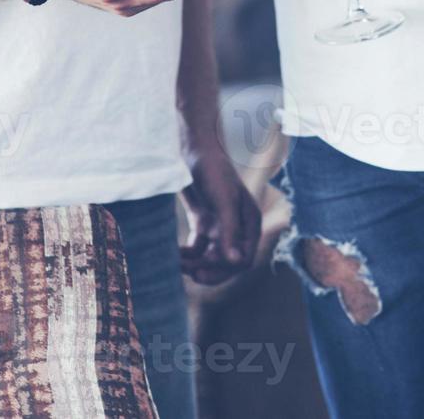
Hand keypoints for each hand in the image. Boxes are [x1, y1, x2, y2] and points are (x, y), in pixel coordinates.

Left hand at [180, 148, 261, 285]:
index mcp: (250, 223)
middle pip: (227, 262)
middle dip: (209, 270)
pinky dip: (187, 254)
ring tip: (177, 263)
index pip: (243, 259)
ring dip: (196, 264)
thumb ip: (231, 231)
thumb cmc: (214, 171)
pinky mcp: (204, 223)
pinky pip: (198, 248)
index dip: (224, 270)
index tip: (201, 272)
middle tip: (189, 274)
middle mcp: (237, 227)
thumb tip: (236, 263)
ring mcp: (220, 226)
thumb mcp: (224, 200)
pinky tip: (174, 254)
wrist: (194, 149)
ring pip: (210, 257)